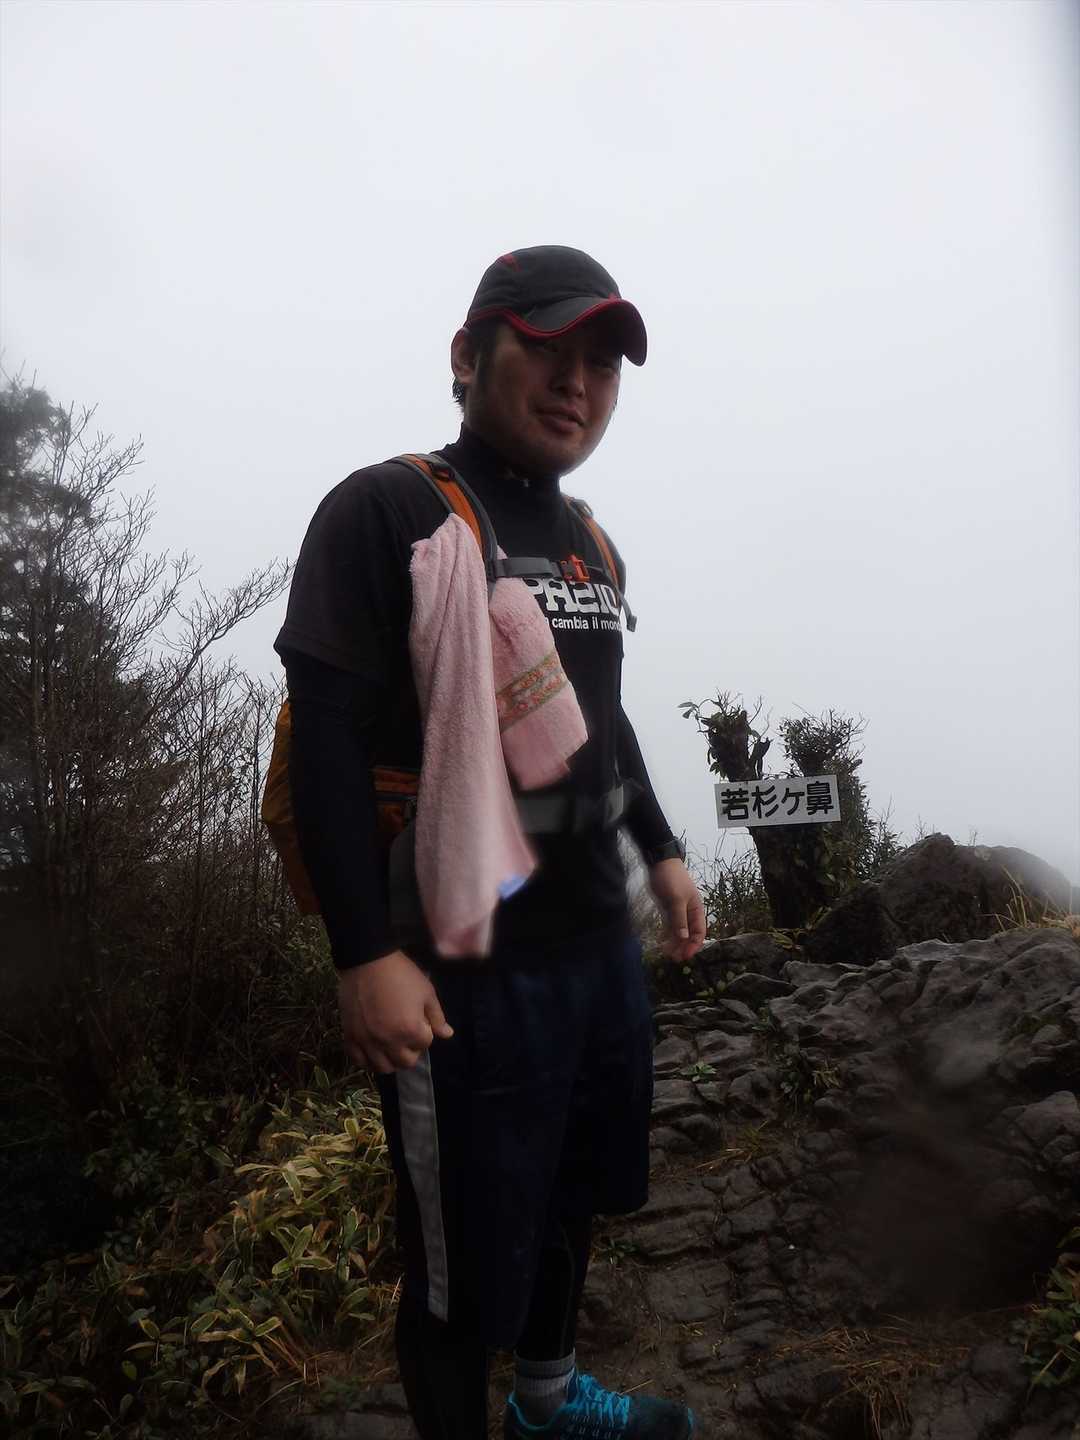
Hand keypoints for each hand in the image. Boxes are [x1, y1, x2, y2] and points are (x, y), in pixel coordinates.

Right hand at [338, 950, 453, 1073]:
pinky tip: (372, 1050)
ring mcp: (367, 1041)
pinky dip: (367, 1060)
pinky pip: (358, 1060)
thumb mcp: (426, 992)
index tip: (420, 1020)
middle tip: (408, 1035)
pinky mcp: (350, 1036)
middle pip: (405, 1062)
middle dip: (411, 1050)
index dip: (425, 1032)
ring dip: (391, 1060)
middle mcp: (389, 1041)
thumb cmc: (401, 974)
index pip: (425, 1044)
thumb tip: (447, 1034)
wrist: (368, 960)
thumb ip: (437, 1017)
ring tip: (391, 1045)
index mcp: (410, 1030)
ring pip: (383, 1068)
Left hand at [648, 858, 705, 963]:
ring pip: (678, 931)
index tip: (685, 956)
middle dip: (683, 947)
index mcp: (696, 909)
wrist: (660, 862)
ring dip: (674, 943)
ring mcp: (677, 911)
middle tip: (674, 959)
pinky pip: (669, 926)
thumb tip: (684, 938)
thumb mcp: (677, 899)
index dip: (694, 945)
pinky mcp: (667, 908)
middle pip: (689, 934)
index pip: (699, 932)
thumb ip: (680, 919)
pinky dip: (667, 935)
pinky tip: (662, 944)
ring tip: (667, 955)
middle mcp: (688, 912)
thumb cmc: (672, 879)